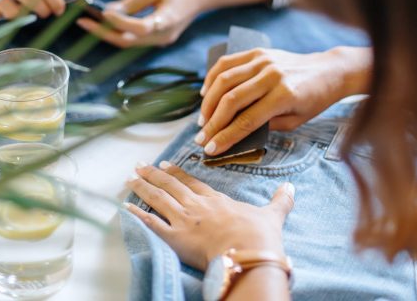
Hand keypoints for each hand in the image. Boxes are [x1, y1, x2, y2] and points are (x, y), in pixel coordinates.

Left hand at [75, 0, 211, 47]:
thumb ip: (133, 2)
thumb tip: (108, 12)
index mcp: (168, 20)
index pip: (140, 28)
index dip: (120, 23)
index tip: (103, 12)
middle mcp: (163, 35)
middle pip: (129, 41)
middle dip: (103, 33)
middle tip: (82, 22)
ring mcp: (161, 40)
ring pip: (129, 43)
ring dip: (107, 34)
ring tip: (87, 22)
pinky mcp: (158, 38)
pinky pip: (134, 39)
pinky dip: (118, 32)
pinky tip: (103, 23)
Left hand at [126, 161, 293, 270]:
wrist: (249, 251)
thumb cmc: (260, 235)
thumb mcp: (273, 215)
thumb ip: (280, 200)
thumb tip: (291, 187)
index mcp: (217, 200)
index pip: (192, 182)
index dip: (178, 173)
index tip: (166, 164)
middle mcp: (197, 205)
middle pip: (171, 186)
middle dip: (154, 175)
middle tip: (139, 166)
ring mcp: (184, 219)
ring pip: (158, 198)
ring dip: (142, 187)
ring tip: (130, 178)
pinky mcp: (175, 237)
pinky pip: (152, 223)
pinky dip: (138, 214)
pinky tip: (126, 207)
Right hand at [196, 47, 371, 154]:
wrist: (328, 70)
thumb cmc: (314, 100)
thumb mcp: (296, 120)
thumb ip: (267, 125)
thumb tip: (236, 131)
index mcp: (284, 96)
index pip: (247, 120)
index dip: (226, 136)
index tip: (210, 149)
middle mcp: (271, 76)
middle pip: (231, 100)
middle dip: (212, 122)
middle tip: (201, 138)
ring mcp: (263, 61)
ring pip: (224, 80)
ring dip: (208, 102)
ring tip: (202, 120)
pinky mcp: (257, 52)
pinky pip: (227, 63)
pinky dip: (212, 79)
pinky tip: (205, 93)